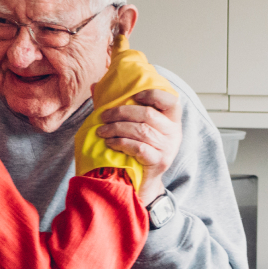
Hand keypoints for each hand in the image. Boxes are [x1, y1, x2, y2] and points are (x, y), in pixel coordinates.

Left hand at [95, 88, 181, 204]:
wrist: (142, 183)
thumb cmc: (136, 150)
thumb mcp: (132, 128)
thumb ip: (117, 106)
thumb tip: (94, 85)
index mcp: (171, 120)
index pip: (170, 100)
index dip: (152, 94)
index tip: (133, 96)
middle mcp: (173, 132)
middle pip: (148, 114)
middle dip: (121, 113)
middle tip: (103, 117)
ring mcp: (168, 148)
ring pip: (141, 130)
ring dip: (117, 128)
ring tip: (101, 131)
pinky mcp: (159, 162)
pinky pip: (139, 147)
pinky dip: (121, 143)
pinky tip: (109, 142)